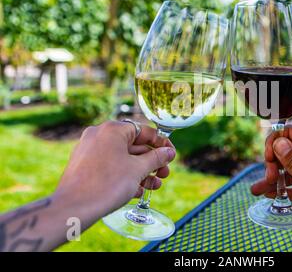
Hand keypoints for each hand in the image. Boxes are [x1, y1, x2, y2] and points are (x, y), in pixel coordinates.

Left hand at [54, 121, 175, 221]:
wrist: (74, 208)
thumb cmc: (107, 184)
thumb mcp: (138, 169)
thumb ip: (156, 158)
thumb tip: (168, 152)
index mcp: (112, 130)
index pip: (144, 131)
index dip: (161, 143)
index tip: (171, 155)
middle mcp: (99, 135)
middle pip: (133, 145)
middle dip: (151, 162)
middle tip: (164, 174)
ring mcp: (89, 150)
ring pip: (122, 158)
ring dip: (141, 171)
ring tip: (154, 186)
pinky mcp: (83, 166)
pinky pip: (110, 166)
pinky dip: (125, 176)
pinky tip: (137, 191)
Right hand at [252, 126, 291, 239]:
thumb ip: (291, 159)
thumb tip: (279, 141)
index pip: (290, 132)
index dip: (275, 143)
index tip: (268, 159)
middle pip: (290, 151)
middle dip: (274, 164)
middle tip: (269, 180)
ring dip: (276, 179)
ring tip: (259, 190)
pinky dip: (288, 188)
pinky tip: (275, 196)